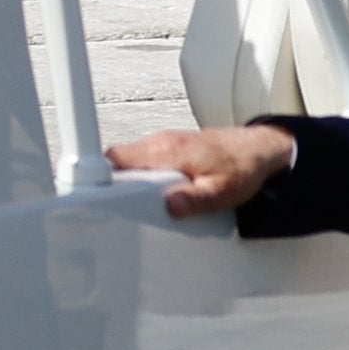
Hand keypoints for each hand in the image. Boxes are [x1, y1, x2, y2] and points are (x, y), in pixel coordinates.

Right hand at [106, 120, 295, 217]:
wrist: (259, 150)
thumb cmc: (241, 167)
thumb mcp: (221, 192)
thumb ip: (194, 200)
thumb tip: (170, 205)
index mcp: (168, 153)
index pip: (119, 157)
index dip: (100, 174)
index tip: (89, 190)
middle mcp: (162, 143)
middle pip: (119, 159)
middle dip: (112, 182)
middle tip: (110, 206)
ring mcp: (165, 143)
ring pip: (132, 160)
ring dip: (130, 179)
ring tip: (133, 205)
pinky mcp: (171, 146)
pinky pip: (146, 159)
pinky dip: (143, 175)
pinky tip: (155, 192)